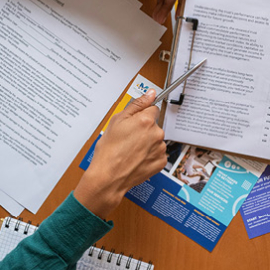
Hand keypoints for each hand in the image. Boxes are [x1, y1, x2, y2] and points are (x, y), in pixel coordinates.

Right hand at [73, 89, 166, 218]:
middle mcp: (157, 133)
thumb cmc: (109, 150)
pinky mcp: (161, 162)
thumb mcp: (117, 120)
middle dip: (144, 129)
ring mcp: (160, 149)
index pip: (152, 109)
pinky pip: (157, 153)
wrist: (108, 177)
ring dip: (147, 142)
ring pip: (156, 139)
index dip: (141, 115)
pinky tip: (136, 158)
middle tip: (128, 139)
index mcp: (146, 120)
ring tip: (131, 150)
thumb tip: (151, 93)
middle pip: (154, 125)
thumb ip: (137, 104)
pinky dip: (149, 155)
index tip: (134, 123)